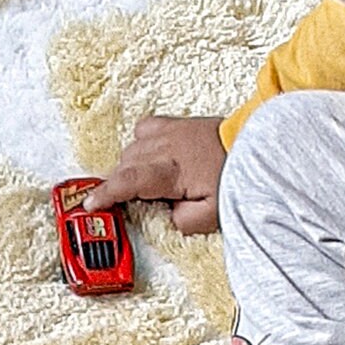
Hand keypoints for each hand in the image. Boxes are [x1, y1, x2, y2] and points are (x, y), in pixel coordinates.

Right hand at [97, 115, 228, 235]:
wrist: (254, 145)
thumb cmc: (235, 178)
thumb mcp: (213, 214)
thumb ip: (183, 221)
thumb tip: (166, 216)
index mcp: (171, 171)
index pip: (127, 181)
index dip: (105, 194)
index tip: (90, 205)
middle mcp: (164, 148)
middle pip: (125, 166)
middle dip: (120, 185)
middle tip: (127, 202)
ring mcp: (168, 132)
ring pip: (131, 149)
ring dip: (130, 167)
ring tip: (145, 184)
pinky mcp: (175, 123)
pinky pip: (144, 130)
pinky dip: (140, 145)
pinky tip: (151, 157)